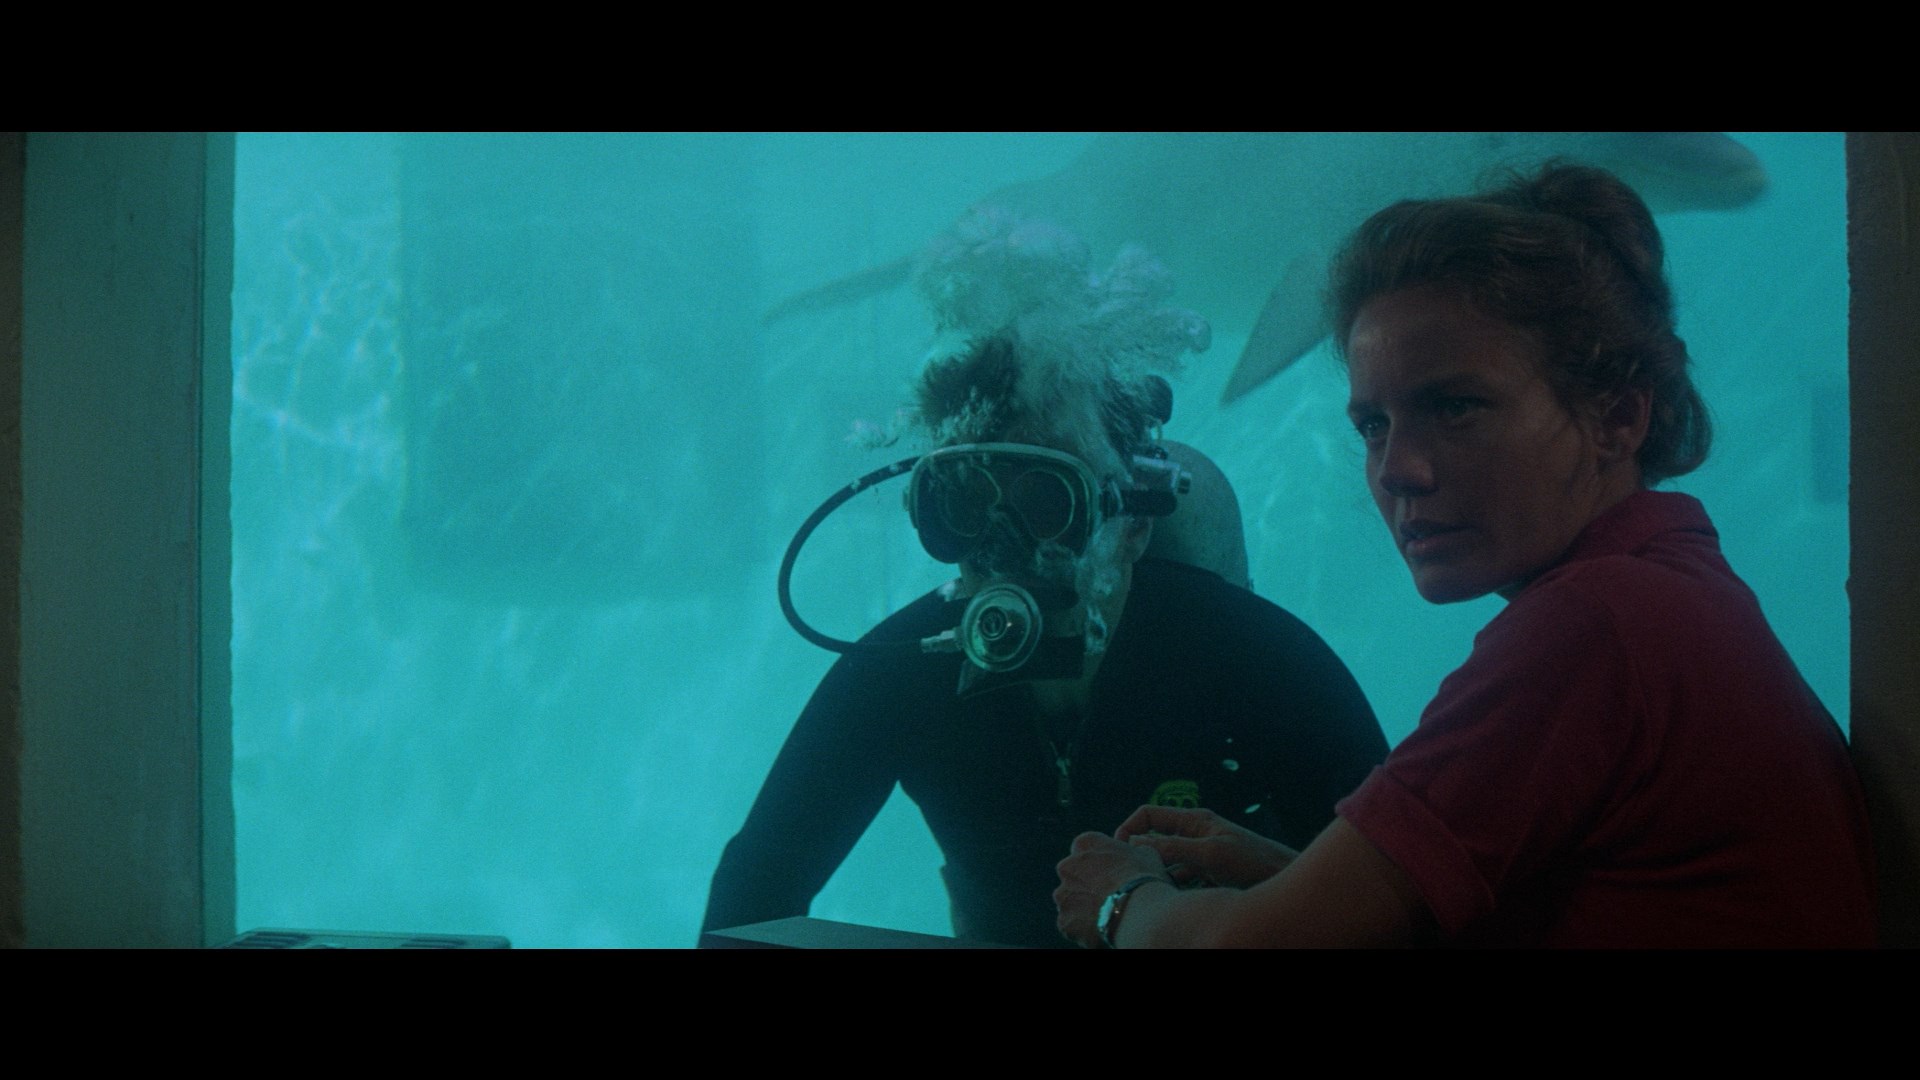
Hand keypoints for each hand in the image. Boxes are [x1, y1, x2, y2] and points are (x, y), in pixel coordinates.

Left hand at [1053, 831, 1171, 947]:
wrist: (1139, 911)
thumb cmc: (1145, 878)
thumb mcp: (1146, 854)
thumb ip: (1133, 851)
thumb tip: (1137, 852)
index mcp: (1085, 844)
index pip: (1086, 850)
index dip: (1100, 864)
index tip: (1112, 874)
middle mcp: (1067, 866)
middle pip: (1075, 876)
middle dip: (1088, 885)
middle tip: (1110, 896)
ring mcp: (1063, 894)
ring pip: (1072, 901)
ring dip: (1085, 906)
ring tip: (1109, 915)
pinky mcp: (1064, 920)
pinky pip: (1073, 924)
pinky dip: (1084, 927)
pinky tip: (1104, 927)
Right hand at [1116, 805, 1297, 889]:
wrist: (1285, 880)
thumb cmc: (1254, 862)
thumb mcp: (1210, 854)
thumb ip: (1173, 848)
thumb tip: (1136, 844)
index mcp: (1194, 820)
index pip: (1148, 814)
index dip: (1129, 828)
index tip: (1118, 849)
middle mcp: (1194, 834)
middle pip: (1154, 840)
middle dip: (1141, 856)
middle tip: (1132, 876)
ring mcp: (1201, 853)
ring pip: (1166, 862)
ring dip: (1159, 875)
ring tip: (1154, 890)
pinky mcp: (1208, 872)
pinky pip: (1181, 878)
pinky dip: (1174, 887)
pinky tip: (1174, 899)